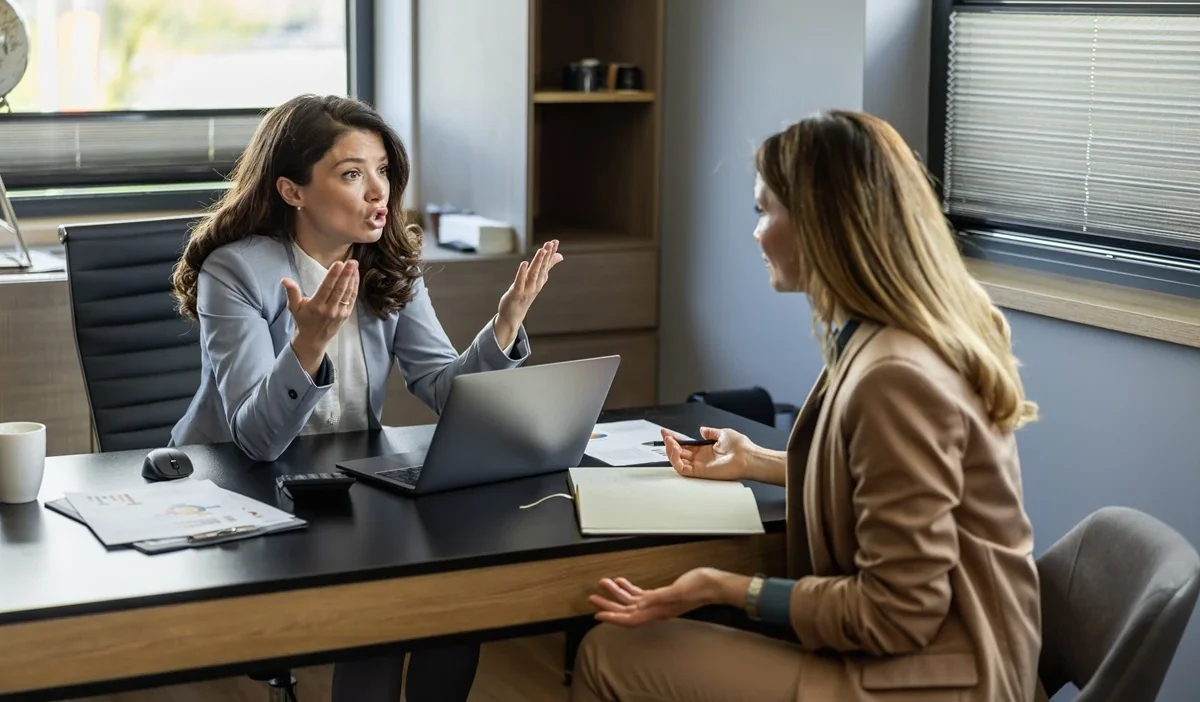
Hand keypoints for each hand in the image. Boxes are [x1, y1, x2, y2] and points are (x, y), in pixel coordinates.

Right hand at [281, 259, 358, 375]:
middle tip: (351, 262)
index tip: (338, 263)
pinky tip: (356, 276)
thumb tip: (284, 280)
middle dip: (346, 274)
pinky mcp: (346, 314)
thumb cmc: (303, 320)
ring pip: (348, 293)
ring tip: (355, 265)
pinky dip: (355, 286)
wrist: (313, 340)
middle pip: (339, 289)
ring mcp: (339, 313)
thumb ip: (292, 292)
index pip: (326, 288)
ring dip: (352, 278)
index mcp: (316, 306)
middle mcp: (329, 309)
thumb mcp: (294, 307)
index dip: (333, 276)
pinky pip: (352, 298)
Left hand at [494, 240, 562, 345]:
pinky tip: (524, 263)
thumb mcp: (537, 280)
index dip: (551, 253)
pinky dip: (522, 273)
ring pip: (534, 274)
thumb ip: (547, 267)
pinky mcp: (516, 294)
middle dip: (546, 255)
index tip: (555, 241)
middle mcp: (536, 284)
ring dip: (538, 262)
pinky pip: (520, 282)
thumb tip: (560, 256)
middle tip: (550, 243)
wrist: (513, 315)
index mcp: (540, 280)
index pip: (547, 264)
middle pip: (542, 268)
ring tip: (541, 250)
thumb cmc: (525, 295)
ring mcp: (527, 289)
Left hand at [588, 568, 750, 627]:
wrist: (713, 584)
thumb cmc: (699, 587)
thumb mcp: (677, 590)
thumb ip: (659, 597)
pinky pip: (640, 594)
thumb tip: (642, 602)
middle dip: (608, 605)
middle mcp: (655, 609)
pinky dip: (629, 588)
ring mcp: (658, 603)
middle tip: (592, 599)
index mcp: (657, 610)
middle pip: (625, 611)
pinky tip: (622, 581)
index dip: (612, 618)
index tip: (597, 615)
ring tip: (603, 584)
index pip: (630, 619)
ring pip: (631, 602)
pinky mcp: (661, 595)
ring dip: (616, 594)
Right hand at [661, 426, 751, 480]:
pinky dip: (675, 460)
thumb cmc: (740, 447)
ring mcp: (699, 465)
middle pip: (680, 452)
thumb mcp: (723, 433)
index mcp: (705, 449)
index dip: (676, 438)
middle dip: (670, 443)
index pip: (686, 444)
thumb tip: (703, 429)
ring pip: (678, 460)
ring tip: (669, 441)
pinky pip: (682, 468)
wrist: (748, 457)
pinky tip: (674, 449)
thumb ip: (711, 432)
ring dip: (670, 450)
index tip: (667, 432)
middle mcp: (701, 458)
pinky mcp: (699, 472)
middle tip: (665, 435)